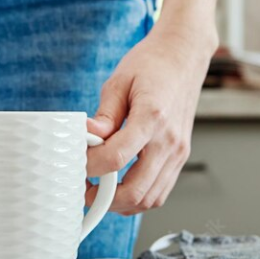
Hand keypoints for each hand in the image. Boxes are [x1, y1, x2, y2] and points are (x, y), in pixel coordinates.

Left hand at [86, 25, 215, 214]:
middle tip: (84, 189)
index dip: (91, 167)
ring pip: (150, 199)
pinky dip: (139, 198)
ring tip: (100, 191)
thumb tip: (87, 137)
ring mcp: (178, 151)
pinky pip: (161, 191)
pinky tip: (120, 187)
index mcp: (152, 117)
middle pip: (136, 190)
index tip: (76, 164)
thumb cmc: (152, 63)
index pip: (117, 157)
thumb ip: (104, 114)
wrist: (184, 55)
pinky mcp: (180, 155)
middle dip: (104, 198)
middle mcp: (169, 140)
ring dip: (122, 203)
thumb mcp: (119, 81)